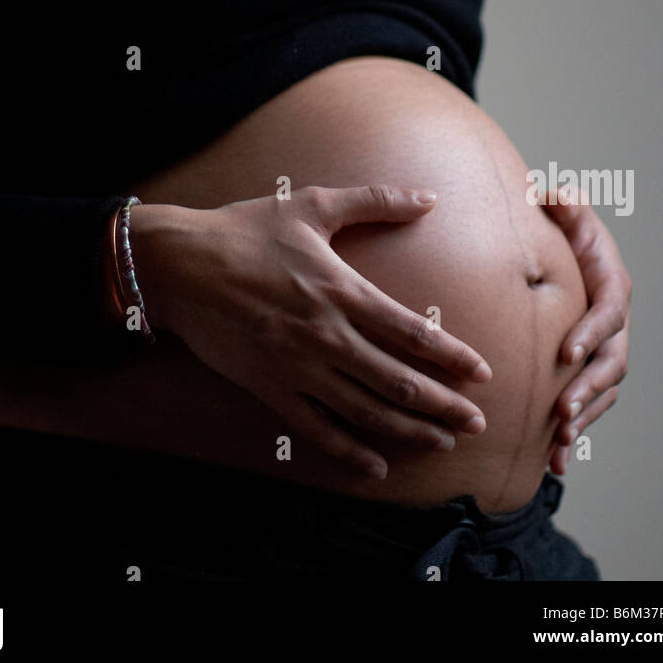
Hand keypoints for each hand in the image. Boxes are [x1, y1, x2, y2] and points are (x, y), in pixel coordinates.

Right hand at [130, 184, 492, 478]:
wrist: (180, 264)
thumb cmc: (247, 229)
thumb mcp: (312, 205)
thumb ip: (375, 201)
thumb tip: (427, 197)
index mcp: (342, 291)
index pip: (412, 333)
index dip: (452, 357)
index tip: (481, 373)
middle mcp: (326, 335)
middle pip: (397, 381)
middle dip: (443, 405)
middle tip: (476, 423)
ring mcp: (297, 367)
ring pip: (364, 411)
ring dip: (407, 430)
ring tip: (440, 443)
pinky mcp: (269, 388)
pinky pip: (316, 429)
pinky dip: (348, 451)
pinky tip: (374, 465)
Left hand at [538, 184, 631, 474]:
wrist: (560, 249)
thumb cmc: (563, 228)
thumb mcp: (565, 209)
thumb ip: (562, 203)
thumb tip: (552, 192)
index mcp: (610, 284)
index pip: (608, 313)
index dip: (590, 334)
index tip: (565, 353)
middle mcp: (614, 322)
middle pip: (610, 362)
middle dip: (588, 389)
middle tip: (562, 411)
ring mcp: (605, 349)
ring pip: (603, 392)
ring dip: (584, 418)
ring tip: (559, 443)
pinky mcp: (589, 370)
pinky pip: (590, 405)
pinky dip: (575, 435)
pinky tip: (554, 462)